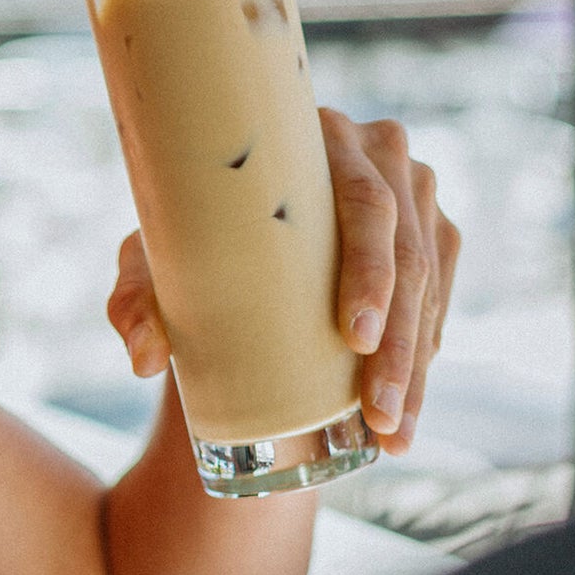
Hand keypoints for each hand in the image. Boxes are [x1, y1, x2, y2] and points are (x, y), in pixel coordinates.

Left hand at [106, 111, 459, 453]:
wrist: (231, 242)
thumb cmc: (187, 241)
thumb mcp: (152, 263)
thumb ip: (134, 301)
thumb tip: (144, 357)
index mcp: (313, 137)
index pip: (363, 203)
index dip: (370, 272)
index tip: (356, 340)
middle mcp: (378, 153)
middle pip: (407, 255)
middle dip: (399, 347)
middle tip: (377, 416)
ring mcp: (415, 193)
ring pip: (430, 287)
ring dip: (418, 368)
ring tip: (393, 436)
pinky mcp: (434, 234)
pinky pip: (441, 299)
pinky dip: (426, 358)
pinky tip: (406, 407)